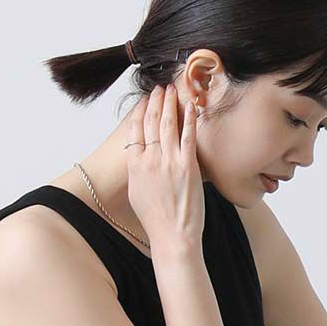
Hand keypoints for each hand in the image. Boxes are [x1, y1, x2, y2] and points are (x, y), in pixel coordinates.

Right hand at [126, 81, 203, 250]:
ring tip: (173, 90)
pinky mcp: (188, 167)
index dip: (141, 111)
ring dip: (170, 102)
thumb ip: (137, 169)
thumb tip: (139, 155)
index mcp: (134, 165)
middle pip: (151, 121)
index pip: (135, 129)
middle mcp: (149, 160)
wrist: (172, 237)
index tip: (146, 100)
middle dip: (156, 101)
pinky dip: (189, 118)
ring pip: (168, 124)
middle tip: (160, 88)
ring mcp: (168, 162)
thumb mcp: (137, 192)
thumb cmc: (156, 220)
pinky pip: (188, 136)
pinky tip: (191, 106)